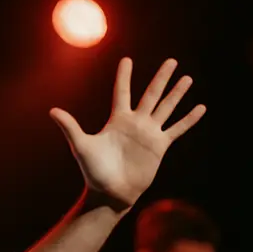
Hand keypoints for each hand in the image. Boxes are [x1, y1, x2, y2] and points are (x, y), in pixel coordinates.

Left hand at [50, 58, 205, 209]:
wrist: (111, 192)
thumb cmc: (94, 171)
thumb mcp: (81, 146)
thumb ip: (70, 127)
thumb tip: (52, 110)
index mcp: (117, 120)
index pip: (122, 91)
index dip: (124, 76)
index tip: (127, 59)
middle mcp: (135, 123)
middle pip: (151, 94)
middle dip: (161, 78)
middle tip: (171, 61)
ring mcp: (149, 134)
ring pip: (166, 108)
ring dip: (177, 94)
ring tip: (187, 78)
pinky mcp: (160, 146)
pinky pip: (177, 129)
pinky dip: (188, 119)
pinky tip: (200, 108)